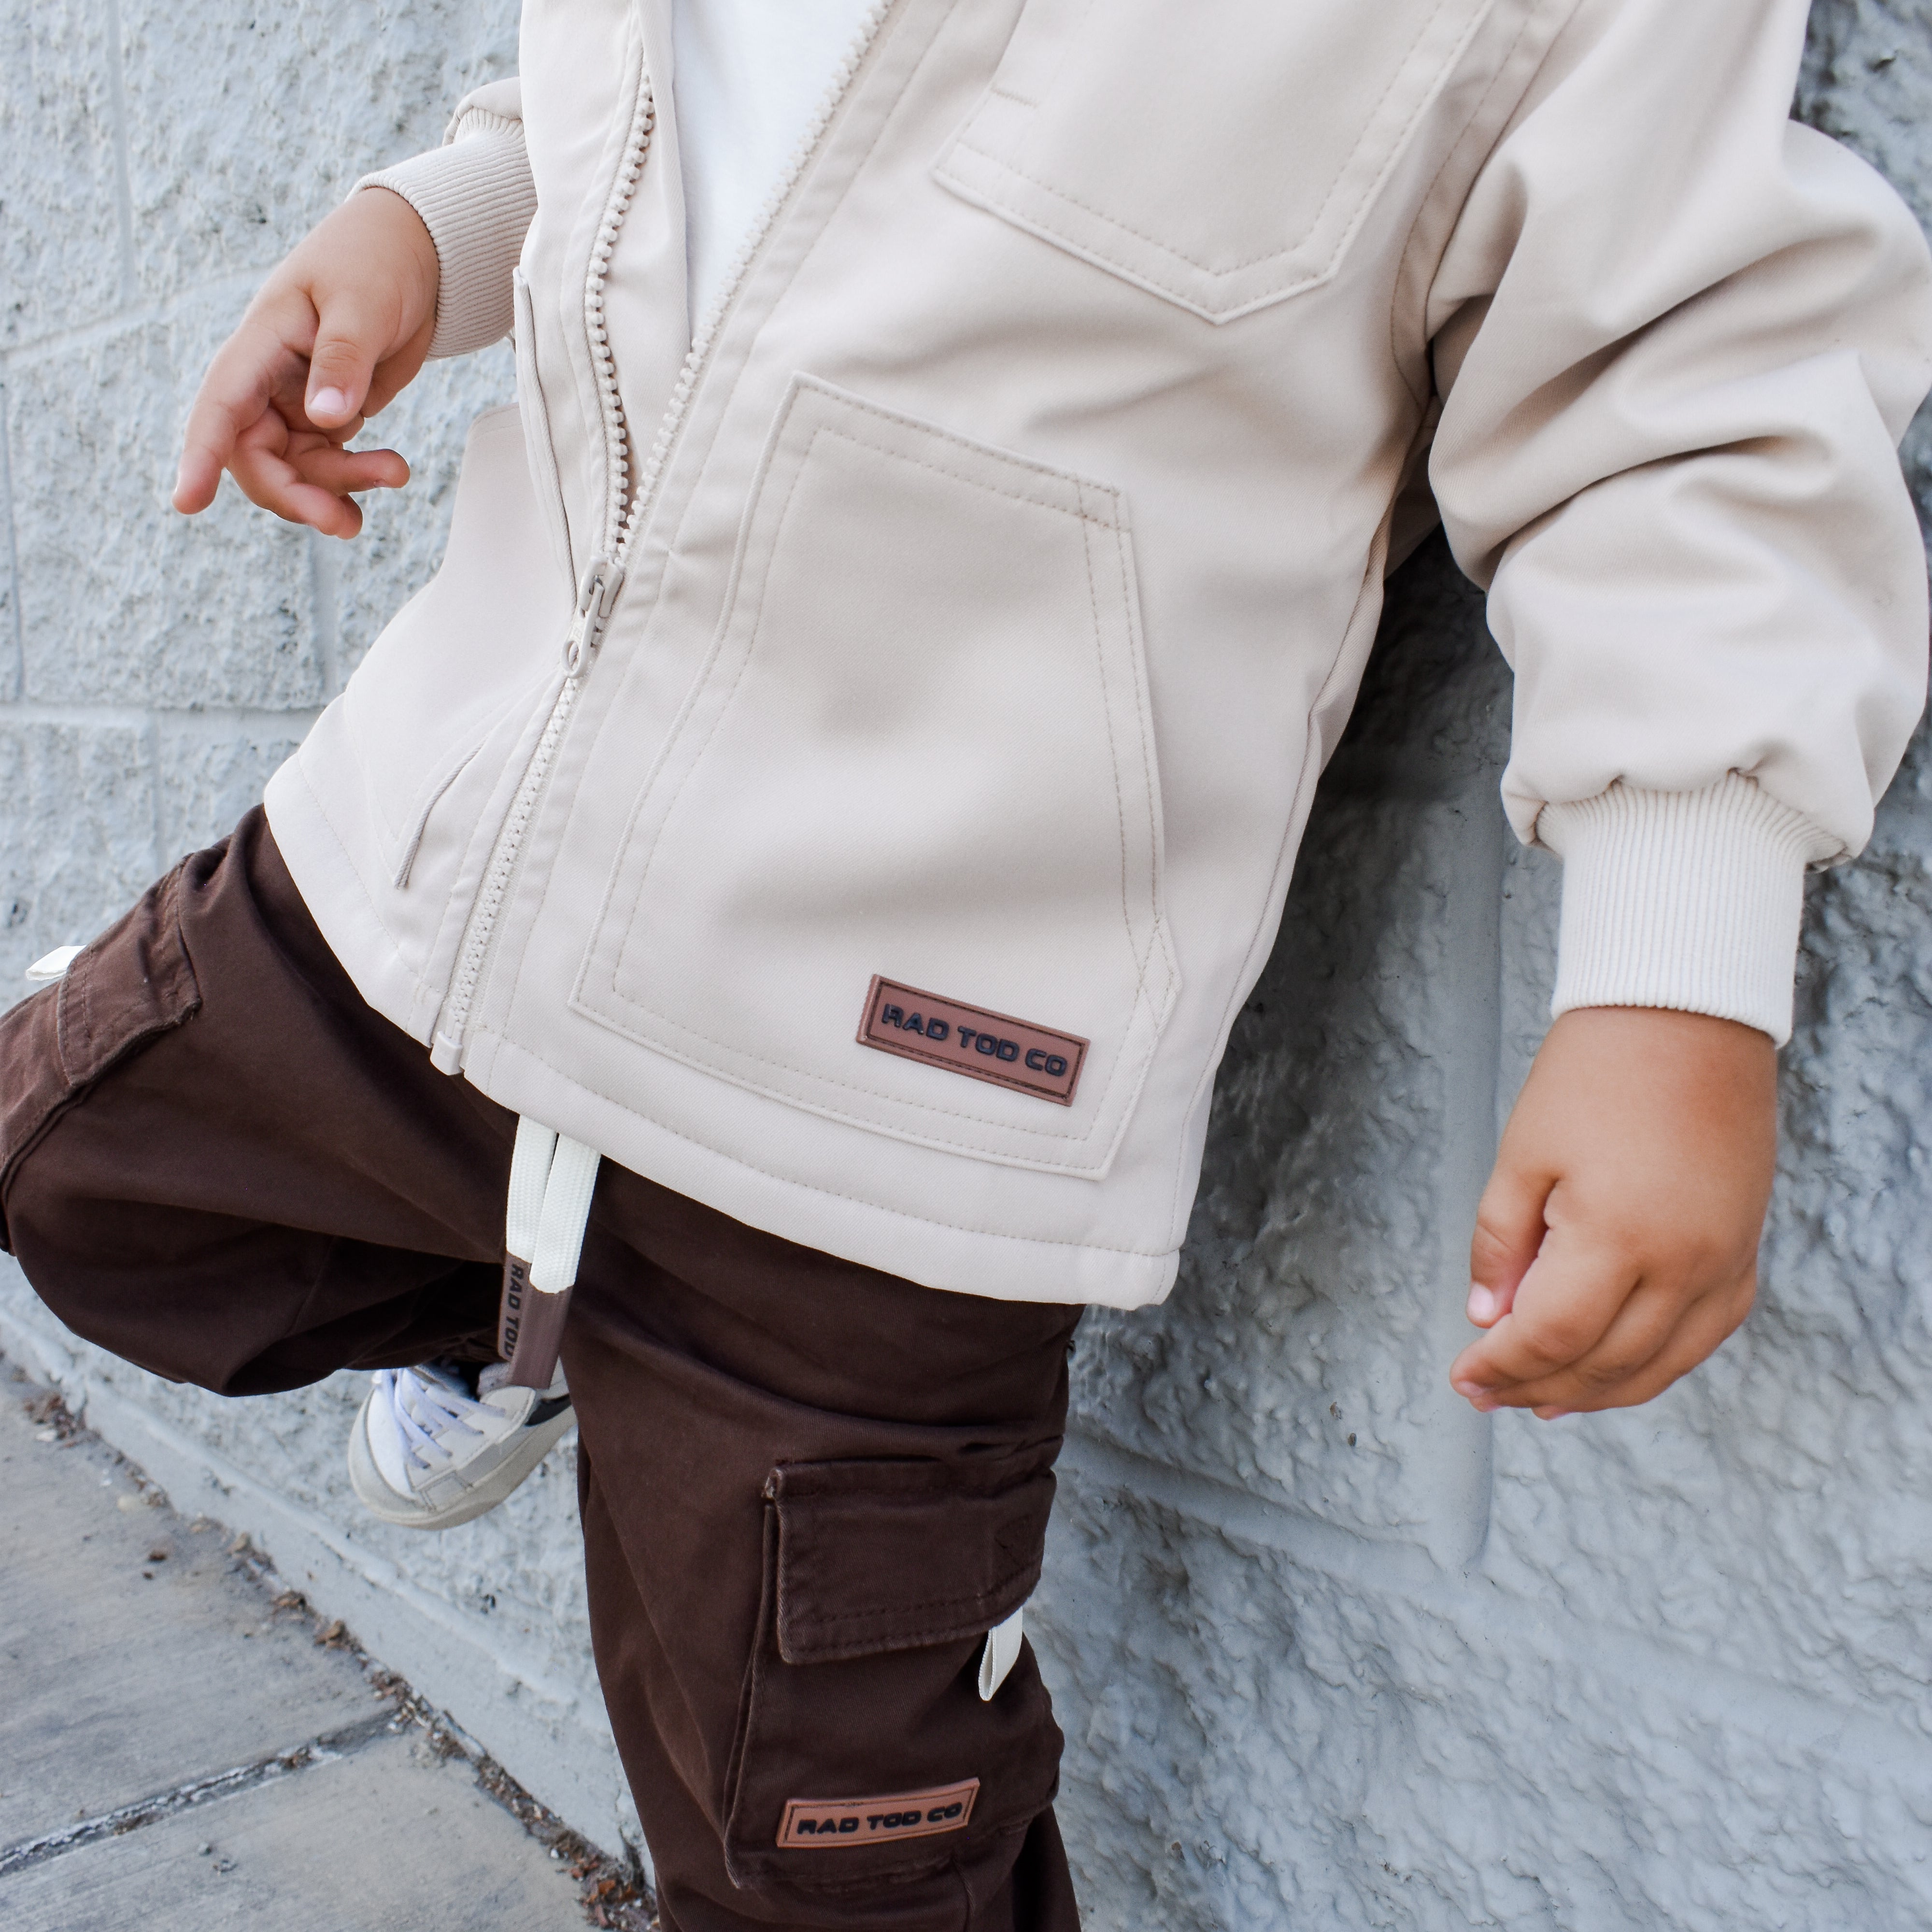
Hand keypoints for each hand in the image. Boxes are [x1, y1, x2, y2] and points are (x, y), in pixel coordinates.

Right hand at [172, 187, 439, 538]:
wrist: (414, 257)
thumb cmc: (375, 262)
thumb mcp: (360, 304)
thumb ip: (342, 360)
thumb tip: (326, 418)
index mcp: (261, 342)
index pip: (220, 405)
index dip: (200, 456)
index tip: (187, 502)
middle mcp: (268, 378)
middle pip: (254, 457)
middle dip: (294, 495)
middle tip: (342, 522)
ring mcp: (295, 401)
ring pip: (294, 469)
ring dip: (336, 489)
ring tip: (394, 473)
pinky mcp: (327, 416)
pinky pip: (326, 465)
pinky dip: (354, 479)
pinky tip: (389, 473)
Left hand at [1452, 1007, 1775, 1418]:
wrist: (1684, 1016)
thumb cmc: (1592, 1075)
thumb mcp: (1522, 1155)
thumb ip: (1501, 1244)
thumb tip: (1487, 1319)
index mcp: (1618, 1236)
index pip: (1551, 1337)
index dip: (1501, 1366)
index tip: (1461, 1375)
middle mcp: (1683, 1263)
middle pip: (1604, 1363)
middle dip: (1537, 1386)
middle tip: (1486, 1393)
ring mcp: (1723, 1261)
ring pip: (1659, 1364)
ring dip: (1597, 1393)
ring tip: (1541, 1401)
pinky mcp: (1745, 1250)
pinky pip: (1705, 1335)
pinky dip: (1658, 1364)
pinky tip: (1617, 1371)